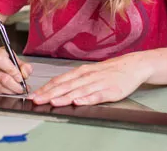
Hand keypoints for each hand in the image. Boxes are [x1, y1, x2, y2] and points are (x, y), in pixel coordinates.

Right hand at [0, 47, 32, 94]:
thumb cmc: (5, 60)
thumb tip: (25, 74)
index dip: (13, 72)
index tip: (21, 79)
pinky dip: (1, 92)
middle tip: (21, 89)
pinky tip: (6, 90)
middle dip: (14, 86)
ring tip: (15, 90)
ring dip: (8, 91)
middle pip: (2, 78)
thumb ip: (24, 66)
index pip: (3, 62)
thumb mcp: (16, 59)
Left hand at [28, 53, 149, 106]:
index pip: (60, 80)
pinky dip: (87, 99)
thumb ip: (75, 80)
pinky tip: (78, 102)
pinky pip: (96, 96)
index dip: (46, 88)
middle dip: (49, 93)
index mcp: (81, 72)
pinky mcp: (111, 91)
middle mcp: (88, 76)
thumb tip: (57, 88)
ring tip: (52, 102)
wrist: (133, 65)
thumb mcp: (90, 72)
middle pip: (66, 86)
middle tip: (36, 100)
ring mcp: (99, 83)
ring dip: (64, 97)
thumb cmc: (110, 70)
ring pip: (78, 91)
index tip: (33, 95)